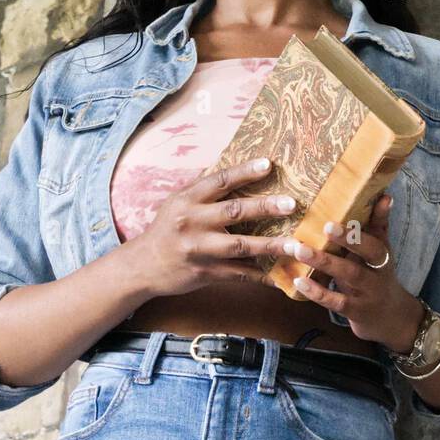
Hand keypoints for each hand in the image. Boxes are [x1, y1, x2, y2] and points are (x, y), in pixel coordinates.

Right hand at [126, 158, 297, 297]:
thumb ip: (205, 190)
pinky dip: (261, 276)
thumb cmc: (168, 228)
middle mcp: (192, 222)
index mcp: (188, 200)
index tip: (269, 164)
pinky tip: (281, 276)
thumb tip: (240, 170)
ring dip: (270, 245)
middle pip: (234, 211)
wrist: (143, 266)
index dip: (244, 171)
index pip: (220, 181)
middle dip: (265, 207)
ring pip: (240, 246)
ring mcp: (199, 249)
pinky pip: (239, 274)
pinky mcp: (205, 273)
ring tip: (295, 245)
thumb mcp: (179, 202)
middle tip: (291, 204)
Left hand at [281, 192, 422, 353]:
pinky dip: (317, 292)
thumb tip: (384, 195)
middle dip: (350, 238)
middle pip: (370, 251)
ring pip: (350, 274)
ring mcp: (369, 291)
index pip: (382, 230)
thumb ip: (377, 226)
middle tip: (327, 225)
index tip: (378, 198)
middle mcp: (380, 269)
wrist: (391, 319)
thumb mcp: (380, 253)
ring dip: (324, 262)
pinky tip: (299, 281)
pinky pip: (336, 301)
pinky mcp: (355, 311)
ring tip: (300, 249)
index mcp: (383, 252)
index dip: (380, 216)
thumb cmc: (378, 276)